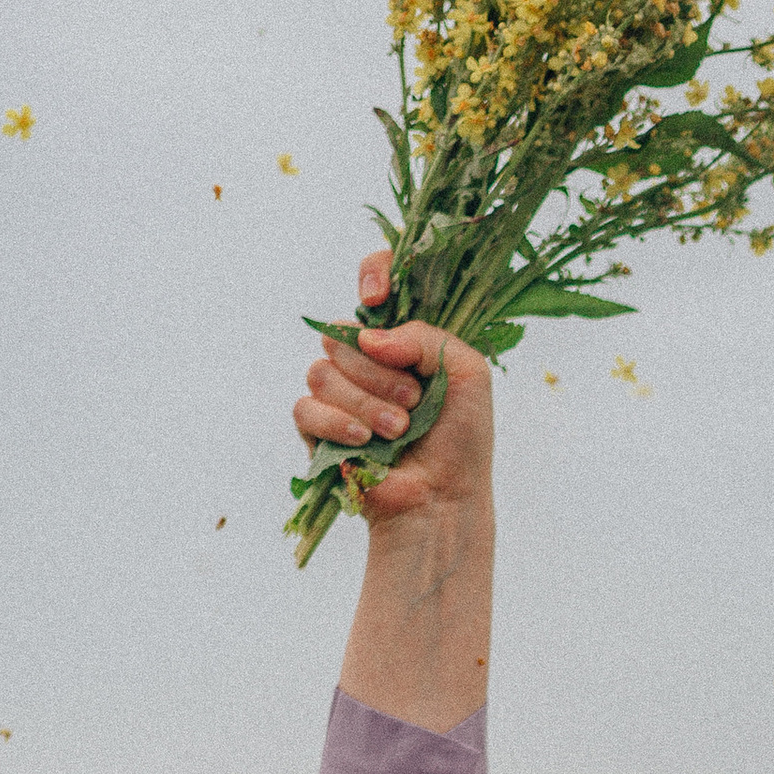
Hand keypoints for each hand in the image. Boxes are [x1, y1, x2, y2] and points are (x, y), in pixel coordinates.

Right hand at [294, 249, 495, 535]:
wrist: (443, 498)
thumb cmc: (461, 439)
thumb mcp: (467, 374)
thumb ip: (426, 337)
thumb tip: (369, 337)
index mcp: (402, 337)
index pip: (377, 279)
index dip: (372, 275)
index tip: (377, 297)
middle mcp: (366, 359)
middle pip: (342, 335)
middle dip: (380, 372)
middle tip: (414, 402)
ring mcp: (339, 392)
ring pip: (322, 371)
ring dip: (365, 403)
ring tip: (398, 430)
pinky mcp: (317, 428)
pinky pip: (306, 407)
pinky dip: (337, 423)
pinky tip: (365, 441)